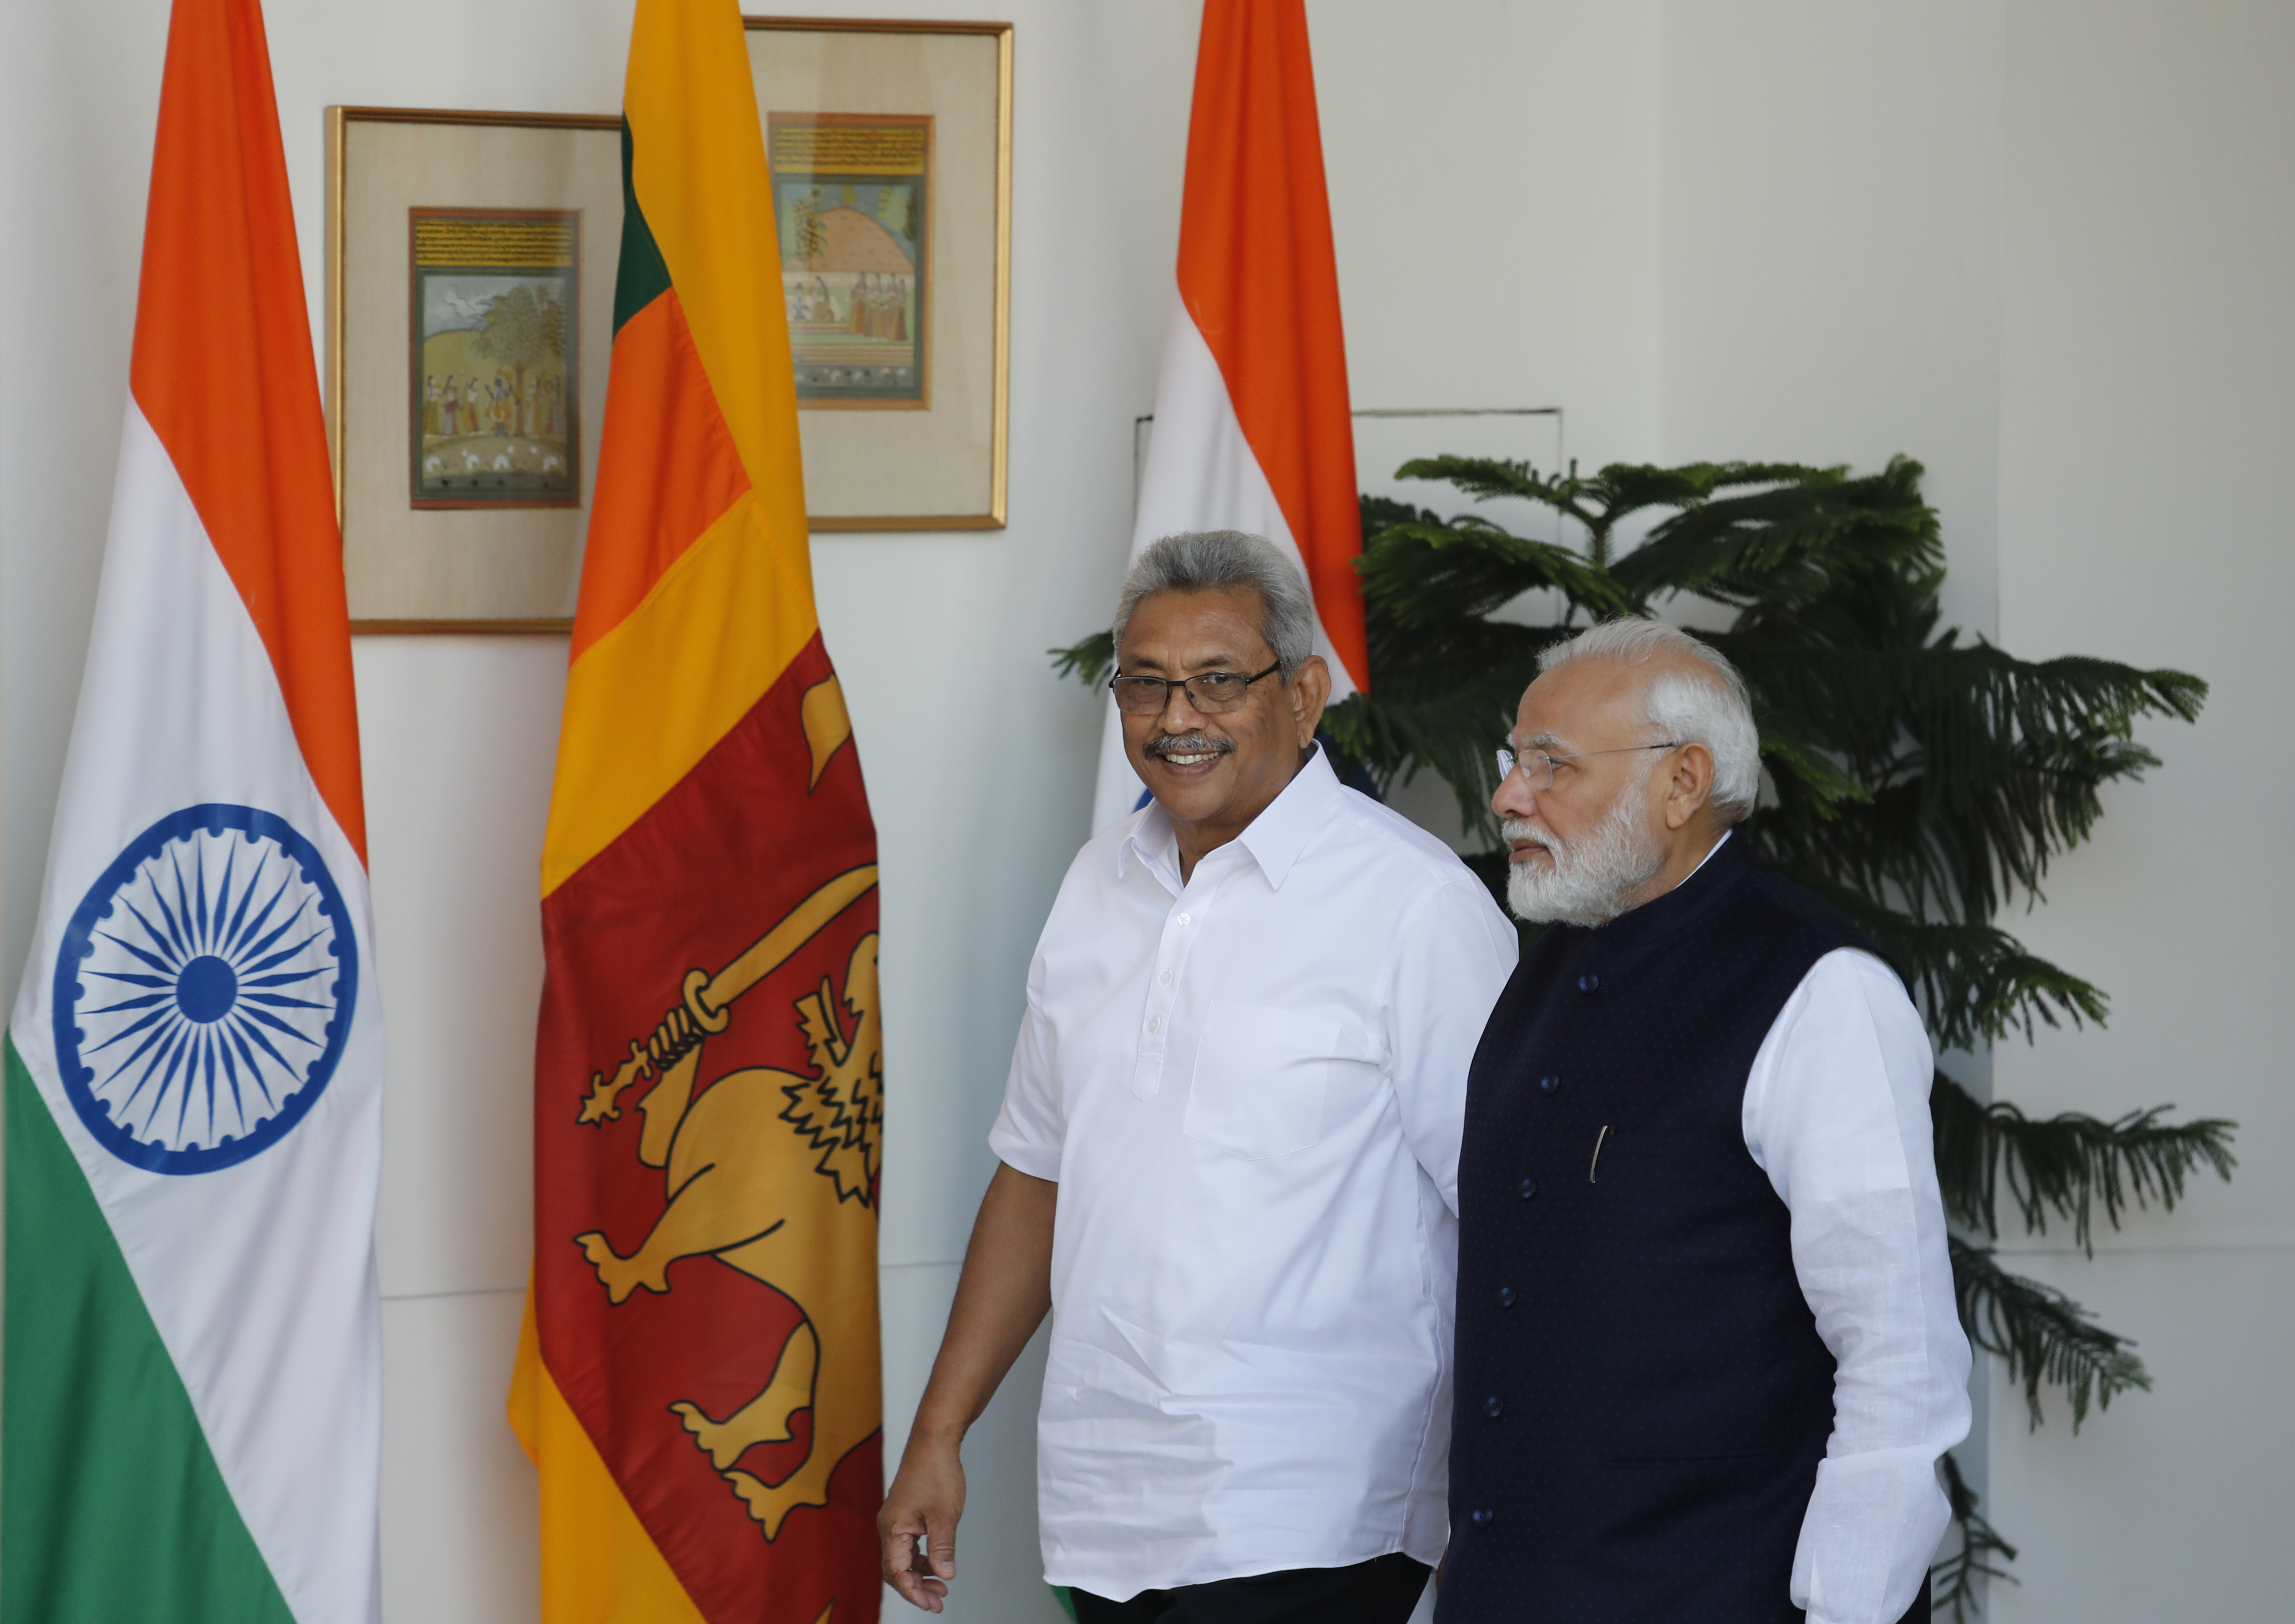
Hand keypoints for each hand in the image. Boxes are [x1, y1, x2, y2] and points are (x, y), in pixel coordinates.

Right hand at [879, 1434, 965, 1611]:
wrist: (933, 1441)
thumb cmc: (936, 1471)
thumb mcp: (944, 1515)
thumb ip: (942, 1547)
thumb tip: (945, 1574)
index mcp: (893, 1528)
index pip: (896, 1572)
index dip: (913, 1591)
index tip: (931, 1604)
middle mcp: (889, 1526)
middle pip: (896, 1569)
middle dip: (916, 1587)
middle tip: (938, 1600)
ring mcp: (896, 1520)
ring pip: (903, 1558)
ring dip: (920, 1573)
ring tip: (941, 1585)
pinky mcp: (905, 1514)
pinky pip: (908, 1545)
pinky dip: (921, 1558)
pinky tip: (936, 1563)